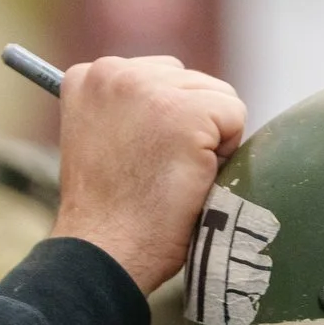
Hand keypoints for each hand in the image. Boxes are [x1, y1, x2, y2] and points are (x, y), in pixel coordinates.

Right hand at [49, 57, 247, 295]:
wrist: (104, 252)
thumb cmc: (109, 213)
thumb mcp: (102, 138)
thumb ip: (127, 108)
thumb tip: (171, 98)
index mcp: (88, 77)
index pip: (158, 76)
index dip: (162, 121)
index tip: (139, 157)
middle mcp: (113, 72)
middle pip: (189, 81)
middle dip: (188, 125)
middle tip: (157, 172)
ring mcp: (150, 90)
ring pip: (216, 96)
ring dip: (208, 138)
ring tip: (172, 175)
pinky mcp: (187, 114)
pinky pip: (235, 115)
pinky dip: (226, 151)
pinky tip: (191, 177)